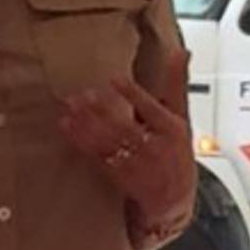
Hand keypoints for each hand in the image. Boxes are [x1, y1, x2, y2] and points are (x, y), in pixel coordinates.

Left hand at [59, 49, 192, 210]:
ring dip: (86, 125)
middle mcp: (155, 148)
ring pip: (108, 142)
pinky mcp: (119, 176)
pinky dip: (80, 141)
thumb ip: (177, 83)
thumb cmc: (177, 148)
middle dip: (102, 111)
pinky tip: (67, 126)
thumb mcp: (182, 116)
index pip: (152, 110)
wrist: (175, 198)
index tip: (114, 79)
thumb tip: (181, 51)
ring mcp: (136, 165)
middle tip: (82, 95)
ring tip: (70, 107)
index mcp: (172, 130)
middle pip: (125, 127)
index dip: (133, 95)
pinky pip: (97, 156)